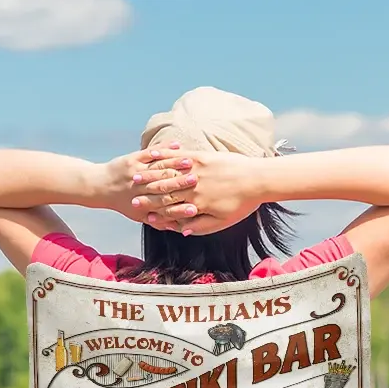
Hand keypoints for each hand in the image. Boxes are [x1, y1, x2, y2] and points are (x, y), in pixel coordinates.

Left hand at [95, 143, 195, 221]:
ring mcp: (136, 172)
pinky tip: (177, 145)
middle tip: (197, 181)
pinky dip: (163, 149)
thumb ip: (160, 222)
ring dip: (175, 163)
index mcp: (145, 205)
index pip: (166, 208)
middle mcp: (140, 189)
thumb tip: (179, 229)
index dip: (181, 208)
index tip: (195, 207)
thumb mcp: (141, 216)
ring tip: (191, 162)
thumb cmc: (124, 203)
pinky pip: (149, 153)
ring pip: (158, 168)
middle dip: (181, 183)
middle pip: (164, 186)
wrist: (100, 186)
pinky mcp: (132, 160)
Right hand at [130, 150, 263, 234]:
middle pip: (165, 193)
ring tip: (135, 178)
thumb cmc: (243, 204)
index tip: (142, 216)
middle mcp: (193, 189)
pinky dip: (164, 158)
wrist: (258, 180)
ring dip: (150, 177)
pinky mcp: (201, 157)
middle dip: (147, 197)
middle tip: (130, 198)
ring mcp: (196, 171)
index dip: (155, 213)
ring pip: (168, 175)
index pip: (171, 211)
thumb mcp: (222, 221)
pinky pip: (179, 157)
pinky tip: (153, 157)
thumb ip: (201, 226)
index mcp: (197, 205)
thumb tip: (182, 231)